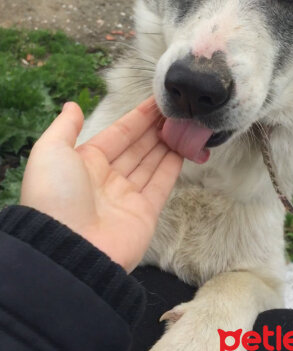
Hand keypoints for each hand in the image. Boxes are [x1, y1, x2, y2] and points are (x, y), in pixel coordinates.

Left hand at [20, 98, 182, 271]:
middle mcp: (107, 179)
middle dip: (155, 128)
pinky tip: (184, 147)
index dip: (137, 118)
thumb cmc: (55, 195)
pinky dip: (173, 165)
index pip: (118, 134)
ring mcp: (127, 197)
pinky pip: (162, 184)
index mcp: (85, 163)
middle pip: (137, 147)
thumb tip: (73, 105)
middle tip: (176, 110)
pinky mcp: (144, 213)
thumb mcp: (50, 151)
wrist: (66, 249)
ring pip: (151, 163)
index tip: (156, 102)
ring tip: (183, 123)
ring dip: (166, 143)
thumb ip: (64, 126)